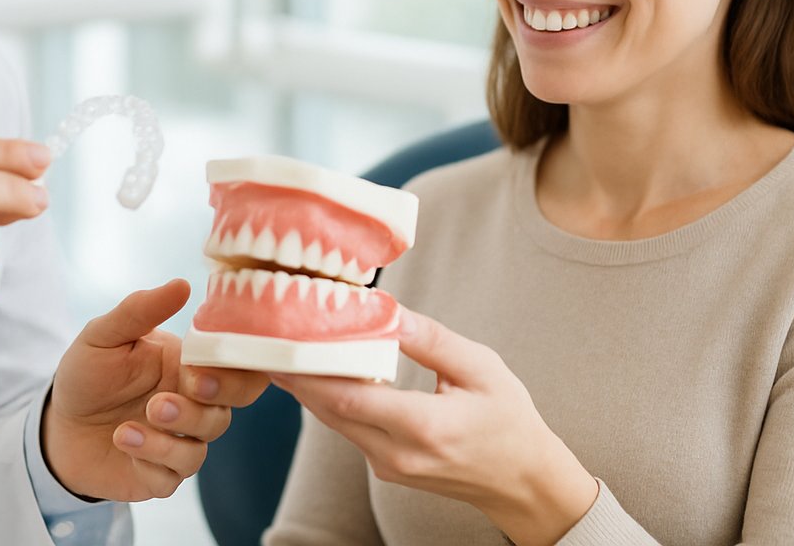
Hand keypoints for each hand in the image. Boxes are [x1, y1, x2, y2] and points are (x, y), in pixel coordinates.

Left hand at [42, 279, 268, 500]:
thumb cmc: (88, 373)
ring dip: (168, 437)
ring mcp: (179, 441)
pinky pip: (173, 477)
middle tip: (161, 402)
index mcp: (189, 365)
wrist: (57, 424)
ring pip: (200, 448)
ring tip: (128, 425)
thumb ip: (140, 310)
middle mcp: (193, 404)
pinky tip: (122, 440)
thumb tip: (182, 284)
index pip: (236, 367)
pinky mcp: (159, 474)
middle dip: (203, 409)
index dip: (230, 372)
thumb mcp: (104, 334)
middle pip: (229, 410)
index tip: (195, 371)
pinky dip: (151, 460)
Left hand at [270, 308, 597, 545]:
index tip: (284, 341)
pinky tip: (323, 372)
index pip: (349, 399)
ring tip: (288, 346)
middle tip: (269, 337)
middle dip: (297, 375)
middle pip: (330, 412)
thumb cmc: (509, 420)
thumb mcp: (481, 368)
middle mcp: (399, 454)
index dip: (310, 371)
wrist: (523, 482)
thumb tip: (388, 310)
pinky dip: (333, 401)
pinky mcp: (387, 468)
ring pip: (335, 422)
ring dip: (310, 388)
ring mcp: (390, 467)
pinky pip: (349, 430)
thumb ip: (432, 340)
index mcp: (425, 427)